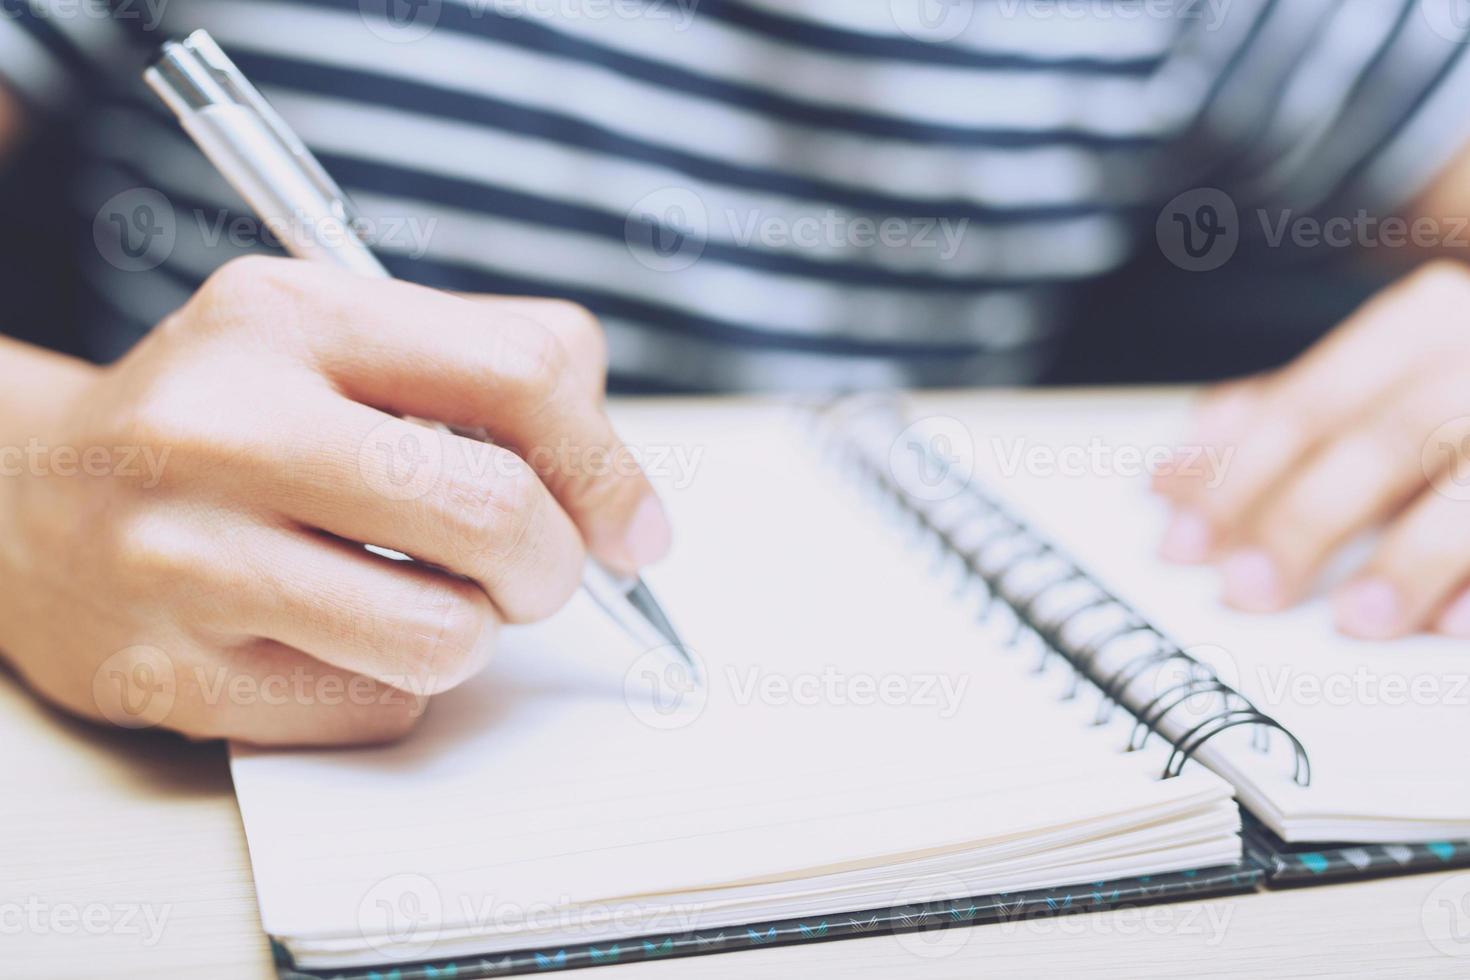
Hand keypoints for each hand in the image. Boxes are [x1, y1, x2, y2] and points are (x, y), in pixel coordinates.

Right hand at [0, 257, 670, 743]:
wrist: (27, 498)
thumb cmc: (231, 420)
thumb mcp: (341, 342)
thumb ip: (495, 378)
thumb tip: (625, 509)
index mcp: (292, 315)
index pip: (524, 373)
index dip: (609, 467)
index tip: (632, 528)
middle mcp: (224, 425)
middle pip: (499, 515)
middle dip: (552, 567)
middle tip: (528, 573)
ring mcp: (183, 557)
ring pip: (446, 638)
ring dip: (469, 633)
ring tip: (418, 600)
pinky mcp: (168, 674)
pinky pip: (374, 711)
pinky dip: (389, 685)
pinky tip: (330, 639)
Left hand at [1154, 261, 1469, 639]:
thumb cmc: (1462, 396)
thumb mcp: (1381, 383)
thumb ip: (1289, 418)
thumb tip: (1176, 474)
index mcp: (1430, 321)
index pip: (1313, 402)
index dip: (1238, 474)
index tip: (1182, 541)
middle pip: (1388, 435)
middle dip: (1308, 517)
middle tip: (1248, 591)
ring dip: (1414, 554)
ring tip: (1357, 622)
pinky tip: (1456, 625)